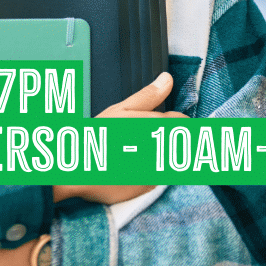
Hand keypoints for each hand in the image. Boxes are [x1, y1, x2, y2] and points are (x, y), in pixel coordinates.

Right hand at [54, 72, 186, 204]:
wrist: (82, 168)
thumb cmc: (99, 135)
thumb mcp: (120, 110)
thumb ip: (147, 96)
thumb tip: (167, 79)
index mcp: (158, 126)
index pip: (183, 121)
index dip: (173, 120)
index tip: (159, 123)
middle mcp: (163, 148)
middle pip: (179, 141)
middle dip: (167, 138)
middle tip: (140, 138)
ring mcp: (159, 169)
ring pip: (170, 159)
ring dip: (161, 155)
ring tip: (133, 152)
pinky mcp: (151, 186)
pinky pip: (158, 176)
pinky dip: (150, 172)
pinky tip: (131, 167)